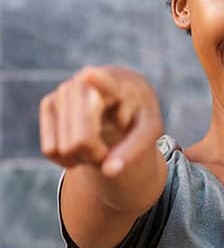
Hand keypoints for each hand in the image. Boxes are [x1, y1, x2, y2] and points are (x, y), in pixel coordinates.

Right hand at [39, 66, 163, 176]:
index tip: (90, 75)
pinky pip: (50, 149)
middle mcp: (88, 81)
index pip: (103, 80)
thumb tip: (109, 172)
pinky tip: (82, 145)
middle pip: (82, 140)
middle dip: (96, 155)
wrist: (124, 96)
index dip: (97, 80)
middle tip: (109, 152)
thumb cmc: (139, 116)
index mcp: (120, 85)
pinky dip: (66, 158)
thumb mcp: (150, 131)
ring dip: (82, 157)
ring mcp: (65, 90)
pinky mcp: (49, 102)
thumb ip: (134, 150)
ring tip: (100, 145)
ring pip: (64, 148)